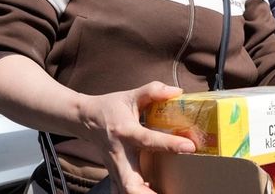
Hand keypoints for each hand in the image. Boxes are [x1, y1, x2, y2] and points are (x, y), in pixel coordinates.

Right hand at [77, 81, 194, 192]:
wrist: (84, 118)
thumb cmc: (111, 107)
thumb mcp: (131, 95)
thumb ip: (154, 90)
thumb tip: (178, 91)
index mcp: (125, 131)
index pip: (149, 140)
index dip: (170, 144)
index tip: (190, 147)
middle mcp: (119, 153)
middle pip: (130, 182)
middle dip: (147, 193)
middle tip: (171, 192)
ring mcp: (114, 167)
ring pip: (125, 190)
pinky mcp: (113, 174)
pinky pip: (122, 190)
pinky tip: (152, 192)